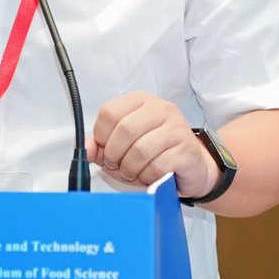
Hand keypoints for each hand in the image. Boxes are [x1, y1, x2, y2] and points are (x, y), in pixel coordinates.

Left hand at [88, 91, 218, 197]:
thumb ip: (101, 144)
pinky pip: (157, 166)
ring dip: (130, 169)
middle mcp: (161, 109)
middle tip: (117, 165)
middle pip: (124, 130)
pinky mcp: (187, 150)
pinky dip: (147, 177)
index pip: (109, 112)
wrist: (192, 166)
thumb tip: (85, 149)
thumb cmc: (155, 153)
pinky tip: (150, 176)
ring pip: (140, 150)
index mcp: (141, 101)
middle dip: (114, 155)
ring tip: (133, 172)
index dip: (101, 136)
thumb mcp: (123, 145)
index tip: (104, 149)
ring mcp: (177, 128)